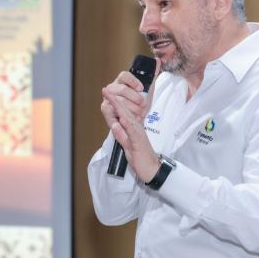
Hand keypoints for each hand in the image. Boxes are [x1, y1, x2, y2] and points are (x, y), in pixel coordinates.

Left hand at [100, 62, 160, 181]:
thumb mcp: (127, 144)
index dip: (114, 103)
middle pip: (124, 111)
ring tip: (111, 98)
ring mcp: (137, 133)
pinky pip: (132, 132)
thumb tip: (115, 124)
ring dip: (119, 108)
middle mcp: (135, 127)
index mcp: (132, 127)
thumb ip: (121, 134)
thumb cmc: (140, 156)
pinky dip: (126, 124)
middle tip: (106, 89)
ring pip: (128, 118)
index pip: (122, 113)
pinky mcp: (138, 141)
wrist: (152, 168)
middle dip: (114, 100)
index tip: (106, 94)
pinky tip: (121, 118)